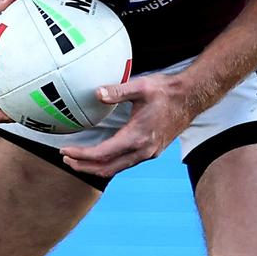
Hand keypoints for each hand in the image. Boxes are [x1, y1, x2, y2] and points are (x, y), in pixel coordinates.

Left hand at [60, 73, 196, 176]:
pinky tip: (101, 155)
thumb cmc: (166, 91)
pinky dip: (109, 163)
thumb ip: (117, 91)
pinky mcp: (152, 151)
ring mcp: (148, 153)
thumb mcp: (141, 86)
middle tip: (66, 158)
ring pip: (117, 169)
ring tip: (78, 160)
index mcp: (137, 137)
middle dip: (84, 166)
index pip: (102, 153)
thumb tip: (97, 93)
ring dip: (96, 167)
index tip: (65, 150)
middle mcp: (143, 150)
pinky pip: (125, 164)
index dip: (81, 155)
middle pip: (107, 168)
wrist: (191, 98)